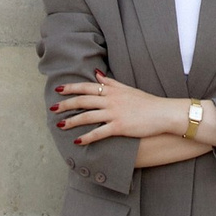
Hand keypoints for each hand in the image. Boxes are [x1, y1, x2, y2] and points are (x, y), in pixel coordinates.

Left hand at [51, 68, 165, 145]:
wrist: (163, 113)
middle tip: (52, 108)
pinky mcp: (119, 127)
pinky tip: (77, 141)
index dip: (71, 88)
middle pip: (83, 101)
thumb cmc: (147, 102)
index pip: (87, 87)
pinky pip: (99, 132)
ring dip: (72, 121)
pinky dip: (87, 137)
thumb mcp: (128, 89)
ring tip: (59, 125)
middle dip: (66, 104)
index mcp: (112, 90)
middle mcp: (111, 100)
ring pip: (87, 116)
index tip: (59, 90)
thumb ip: (111, 83)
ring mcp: (114, 113)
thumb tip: (97, 74)